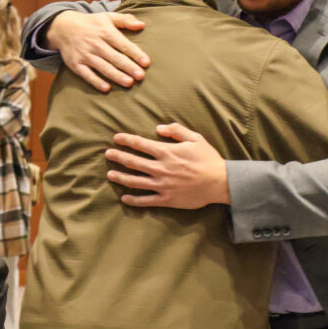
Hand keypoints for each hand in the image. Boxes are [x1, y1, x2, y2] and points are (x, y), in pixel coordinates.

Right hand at [47, 11, 148, 91]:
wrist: (63, 27)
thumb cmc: (92, 23)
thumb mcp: (107, 17)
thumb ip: (125, 20)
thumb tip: (142, 24)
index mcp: (106, 32)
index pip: (123, 44)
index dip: (135, 53)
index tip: (146, 62)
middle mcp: (95, 44)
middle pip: (115, 57)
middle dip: (128, 67)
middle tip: (141, 76)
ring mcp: (85, 54)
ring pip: (103, 67)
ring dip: (116, 76)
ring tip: (129, 83)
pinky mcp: (76, 64)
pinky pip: (86, 74)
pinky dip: (96, 81)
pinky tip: (106, 89)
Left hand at [106, 123, 228, 208]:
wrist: (220, 183)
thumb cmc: (209, 159)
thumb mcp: (195, 138)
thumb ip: (176, 130)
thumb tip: (158, 128)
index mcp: (167, 152)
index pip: (140, 144)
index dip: (126, 140)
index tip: (116, 138)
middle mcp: (161, 168)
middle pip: (133, 162)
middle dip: (118, 157)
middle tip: (108, 154)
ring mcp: (162, 185)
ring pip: (134, 181)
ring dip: (120, 177)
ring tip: (110, 174)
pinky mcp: (166, 199)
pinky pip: (146, 200)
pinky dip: (133, 200)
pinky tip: (124, 198)